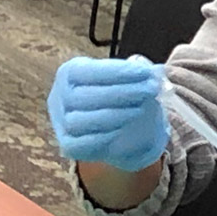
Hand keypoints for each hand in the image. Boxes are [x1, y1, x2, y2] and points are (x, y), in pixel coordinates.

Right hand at [47, 57, 168, 171]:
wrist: (124, 128)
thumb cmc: (124, 96)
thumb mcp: (131, 79)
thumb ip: (138, 74)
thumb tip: (157, 70)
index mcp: (70, 74)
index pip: (83, 71)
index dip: (115, 71)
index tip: (145, 72)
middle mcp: (59, 97)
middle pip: (81, 96)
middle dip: (120, 92)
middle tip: (151, 89)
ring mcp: (61, 123)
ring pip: (78, 121)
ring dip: (113, 115)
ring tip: (141, 109)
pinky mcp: (69, 145)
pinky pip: (79, 144)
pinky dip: (103, 137)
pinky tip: (125, 128)